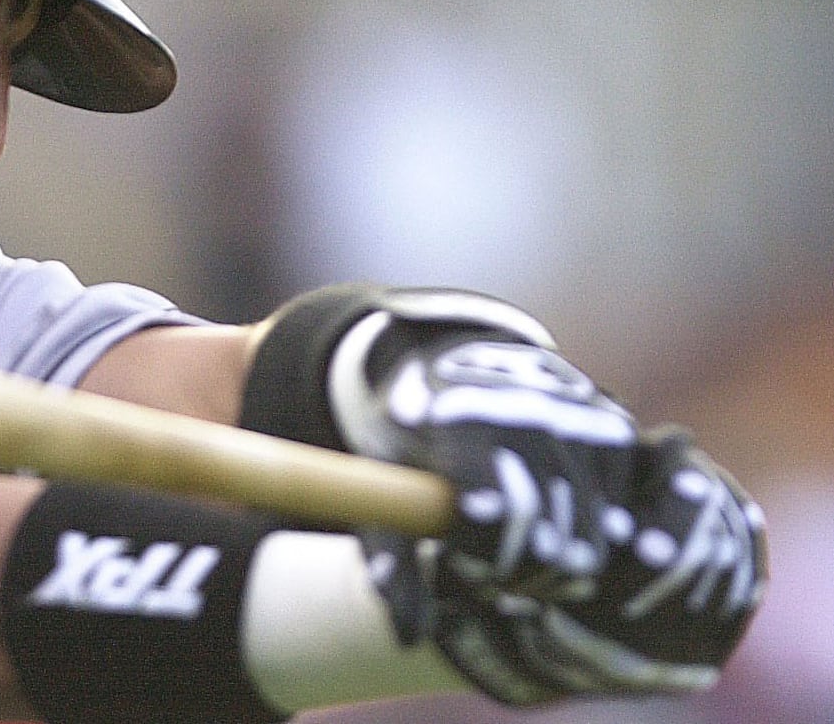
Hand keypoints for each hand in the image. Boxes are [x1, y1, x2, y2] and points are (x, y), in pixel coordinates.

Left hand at [322, 290, 766, 702]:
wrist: (462, 360)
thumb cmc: (414, 434)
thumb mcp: (382, 484)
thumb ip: (389, 559)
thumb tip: (407, 640)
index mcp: (463, 420)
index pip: (494, 514)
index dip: (479, 557)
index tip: (458, 564)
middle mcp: (531, 413)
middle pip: (547, 540)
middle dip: (514, 575)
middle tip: (483, 574)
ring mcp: (581, 420)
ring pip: (592, 541)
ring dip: (554, 568)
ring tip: (512, 556)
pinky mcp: (617, 432)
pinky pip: (618, 522)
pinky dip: (589, 543)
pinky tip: (550, 533)